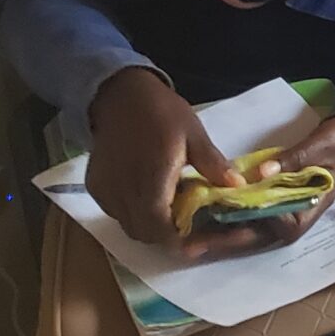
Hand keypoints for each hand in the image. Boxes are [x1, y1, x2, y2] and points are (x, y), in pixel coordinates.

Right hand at [86, 69, 241, 251]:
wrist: (119, 95)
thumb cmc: (161, 112)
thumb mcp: (194, 134)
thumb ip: (213, 164)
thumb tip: (238, 187)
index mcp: (151, 178)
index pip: (161, 228)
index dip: (182, 239)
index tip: (204, 240)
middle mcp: (123, 190)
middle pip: (146, 233)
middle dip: (172, 237)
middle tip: (197, 229)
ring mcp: (105, 190)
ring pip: (130, 226)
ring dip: (154, 227)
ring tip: (178, 212)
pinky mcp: (96, 187)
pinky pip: (117, 213)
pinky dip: (137, 215)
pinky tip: (156, 199)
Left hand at [189, 112, 334, 260]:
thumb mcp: (320, 148)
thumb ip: (292, 160)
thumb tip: (260, 174)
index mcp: (309, 210)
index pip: (275, 226)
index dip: (245, 225)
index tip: (216, 219)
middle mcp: (294, 218)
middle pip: (254, 236)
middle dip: (221, 242)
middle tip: (187, 245)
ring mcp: (284, 213)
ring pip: (247, 229)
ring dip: (218, 233)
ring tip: (185, 236)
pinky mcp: (275, 204)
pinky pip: (247, 215)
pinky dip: (225, 216)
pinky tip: (202, 214)